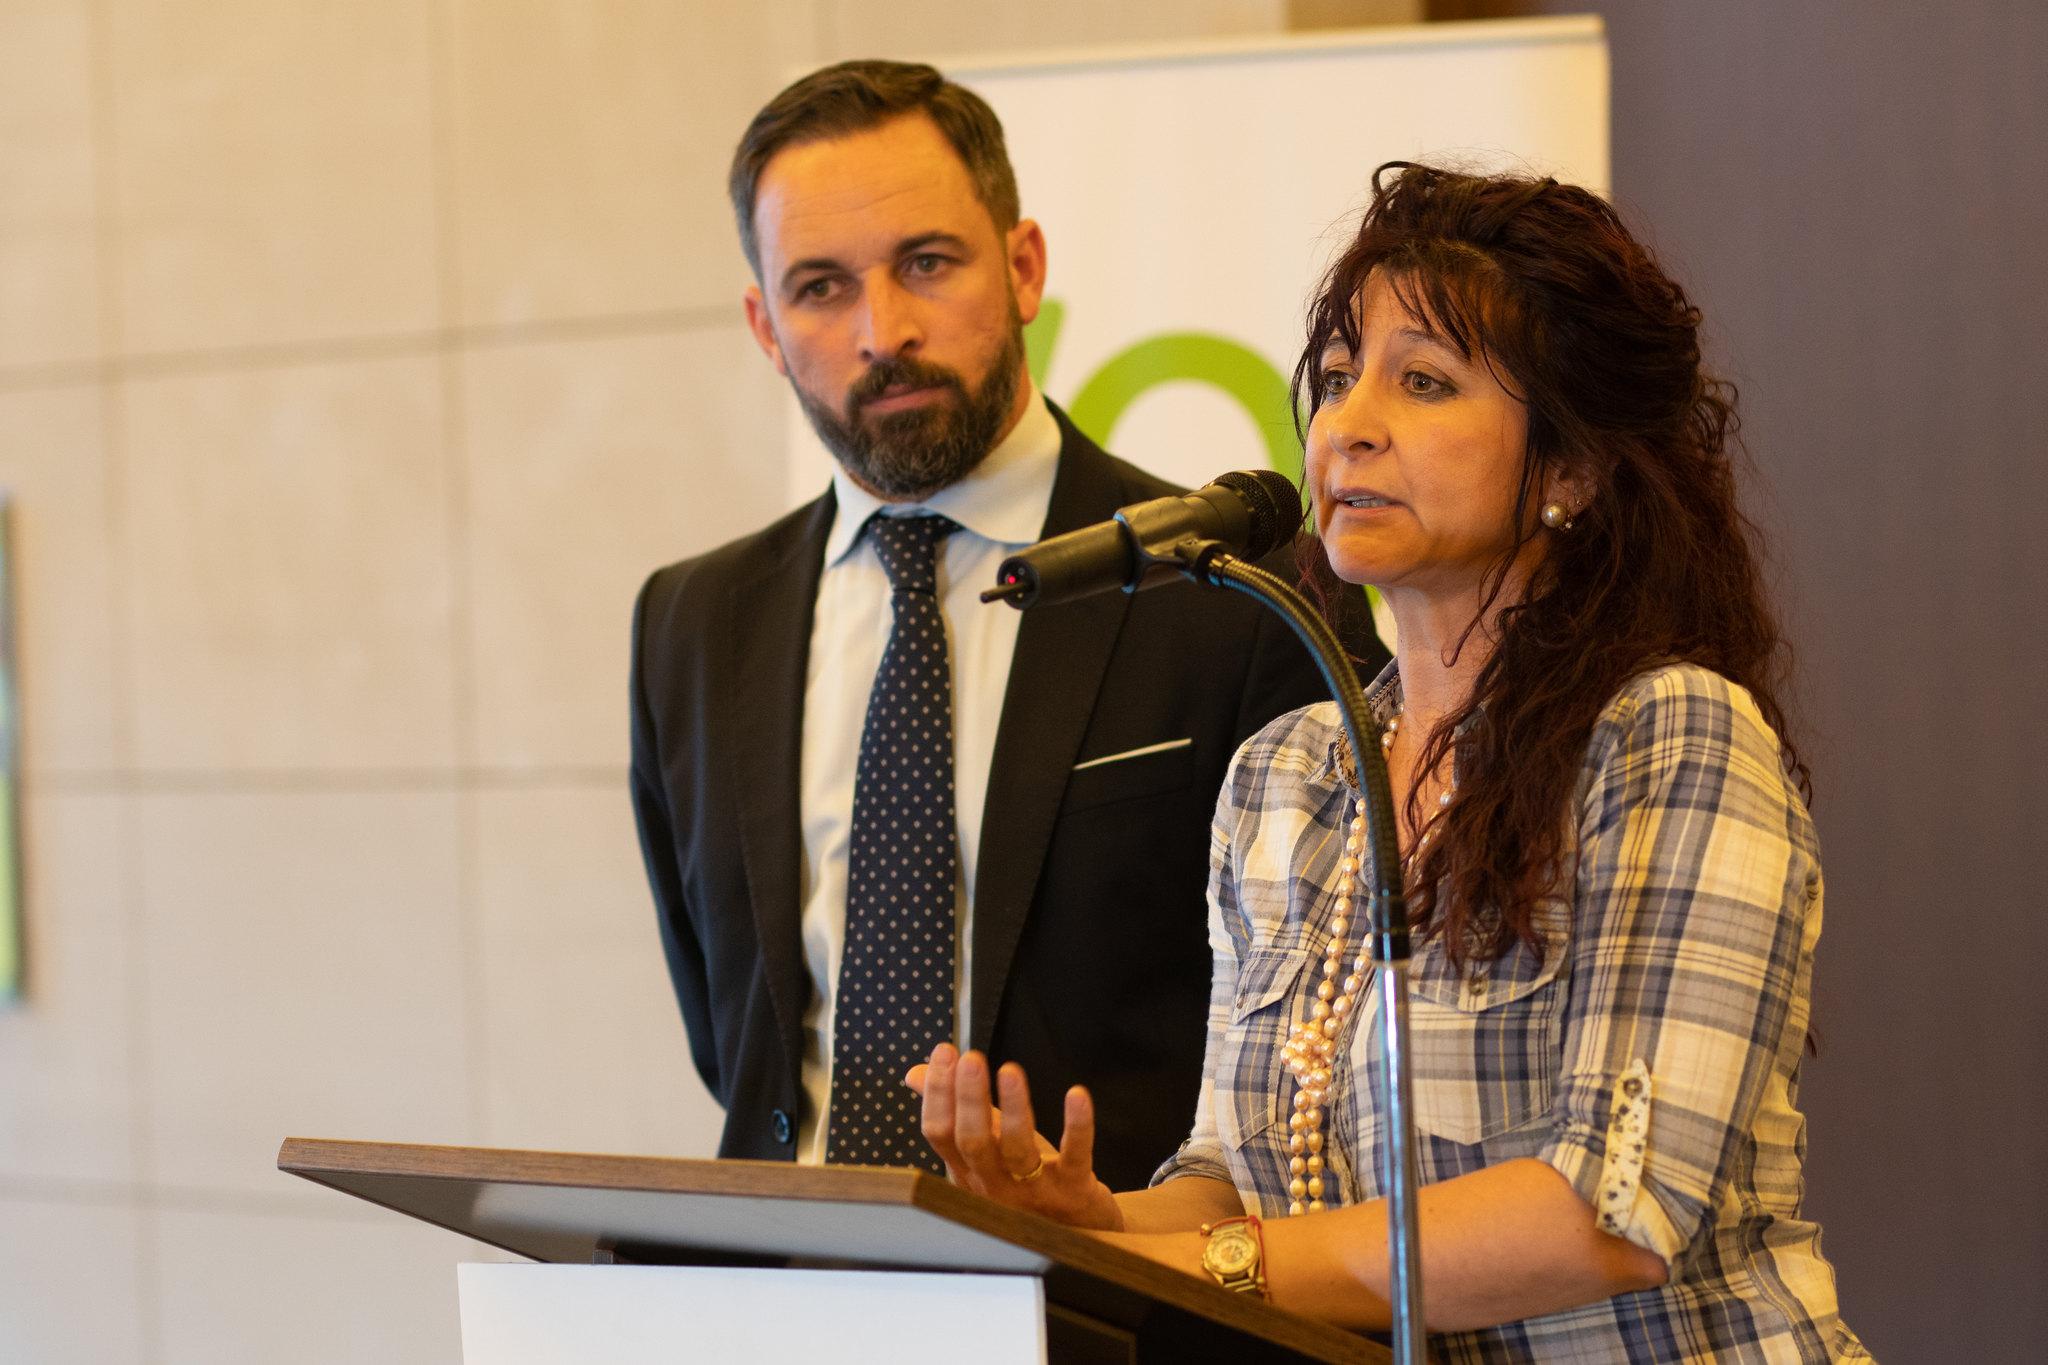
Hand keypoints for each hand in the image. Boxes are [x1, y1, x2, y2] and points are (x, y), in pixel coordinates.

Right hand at [906, 1044, 1123, 1230]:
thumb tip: (914, 1073)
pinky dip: (1077, 1126)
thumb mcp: (985, 1148)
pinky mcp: (1075, 1191)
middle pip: (973, 1143)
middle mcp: (995, 1185)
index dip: (938, 1094)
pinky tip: (1076, 1095)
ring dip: (1014, 1109)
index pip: (941, 1134)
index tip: (945, 1051)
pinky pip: (1075, 1156)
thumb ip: (955, 1112)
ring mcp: (1034, 1192)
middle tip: (970, 1059)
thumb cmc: (1024, 1184)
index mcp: (968, 1172)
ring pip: (1018, 1151)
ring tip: (1010, 1070)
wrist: (1080, 1233)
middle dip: (969, 1100)